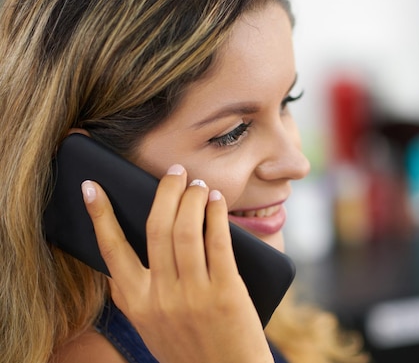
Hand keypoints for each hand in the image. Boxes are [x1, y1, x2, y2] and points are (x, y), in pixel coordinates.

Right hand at [81, 164, 272, 362]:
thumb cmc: (190, 346)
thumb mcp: (152, 324)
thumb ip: (141, 292)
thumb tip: (134, 250)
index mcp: (136, 303)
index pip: (111, 249)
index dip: (100, 215)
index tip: (93, 187)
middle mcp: (160, 297)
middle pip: (156, 227)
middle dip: (165, 191)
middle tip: (175, 173)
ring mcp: (192, 296)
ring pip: (186, 229)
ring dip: (193, 198)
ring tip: (199, 185)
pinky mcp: (225, 293)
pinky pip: (218, 242)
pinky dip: (216, 215)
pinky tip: (217, 202)